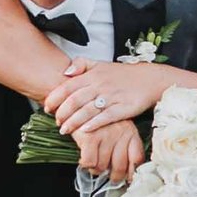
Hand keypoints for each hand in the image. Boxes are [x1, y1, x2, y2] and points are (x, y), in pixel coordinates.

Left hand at [45, 58, 166, 130]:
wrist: (150, 80)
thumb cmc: (123, 75)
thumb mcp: (101, 64)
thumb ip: (81, 64)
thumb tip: (65, 72)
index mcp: (93, 74)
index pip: (68, 87)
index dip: (55, 98)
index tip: (47, 108)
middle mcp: (100, 85)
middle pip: (75, 100)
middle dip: (62, 113)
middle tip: (56, 122)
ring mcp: (112, 97)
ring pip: (87, 111)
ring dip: (74, 122)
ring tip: (65, 130)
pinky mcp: (123, 108)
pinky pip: (106, 117)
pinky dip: (94, 124)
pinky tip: (85, 131)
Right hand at [73, 117, 143, 181]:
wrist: (80, 104)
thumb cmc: (100, 121)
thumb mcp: (119, 129)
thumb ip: (125, 146)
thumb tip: (127, 173)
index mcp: (131, 132)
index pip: (137, 158)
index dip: (132, 172)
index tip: (128, 179)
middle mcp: (121, 133)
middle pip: (120, 166)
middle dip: (114, 177)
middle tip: (110, 177)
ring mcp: (106, 135)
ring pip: (102, 166)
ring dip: (97, 170)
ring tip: (94, 164)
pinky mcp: (90, 138)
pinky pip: (90, 162)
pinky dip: (86, 165)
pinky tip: (84, 160)